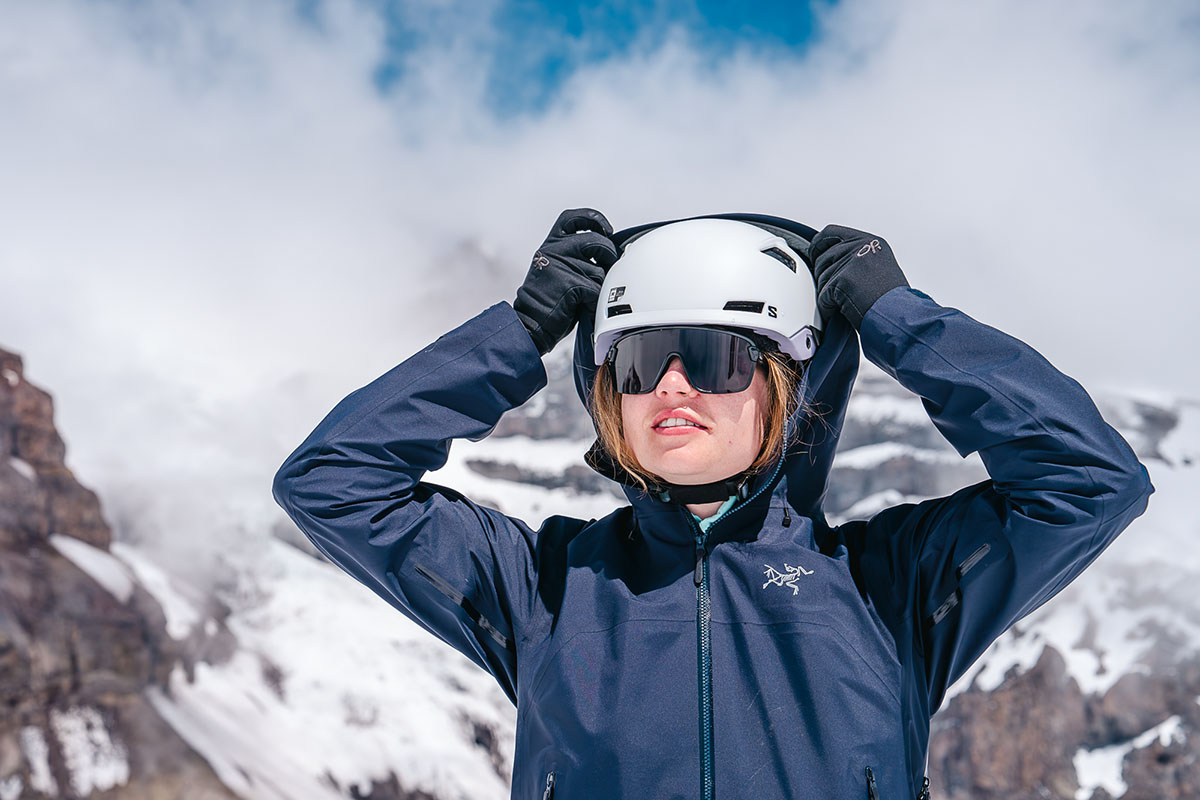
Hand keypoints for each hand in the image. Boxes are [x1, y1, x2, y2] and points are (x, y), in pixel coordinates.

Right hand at [513, 208, 618, 354]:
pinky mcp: (570, 284)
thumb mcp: (556, 267)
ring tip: (585, 295)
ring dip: (599, 284)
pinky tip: (583, 306)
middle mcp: (555, 250)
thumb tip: (607, 252)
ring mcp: (562, 266)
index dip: (594, 219)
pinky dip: (594, 301)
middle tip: (606, 267)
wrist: (530, 323)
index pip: (574, 218)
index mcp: (551, 243)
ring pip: (600, 269)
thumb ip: (574, 255)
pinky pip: (596, 289)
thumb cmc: (547, 299)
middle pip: (597, 240)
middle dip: (608, 255)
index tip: (606, 229)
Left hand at [807, 225, 908, 329]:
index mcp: (869, 241)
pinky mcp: (843, 279)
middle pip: (822, 258)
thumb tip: (834, 262)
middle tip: (833, 291)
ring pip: (821, 278)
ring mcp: (851, 262)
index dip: (818, 245)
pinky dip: (827, 307)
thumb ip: (857, 258)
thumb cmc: (892, 300)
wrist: (899, 316)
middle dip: (823, 277)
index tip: (814, 255)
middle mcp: (860, 247)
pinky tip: (838, 311)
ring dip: (827, 294)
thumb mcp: (879, 266)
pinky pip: (823, 295)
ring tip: (845, 303)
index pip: (831, 233)